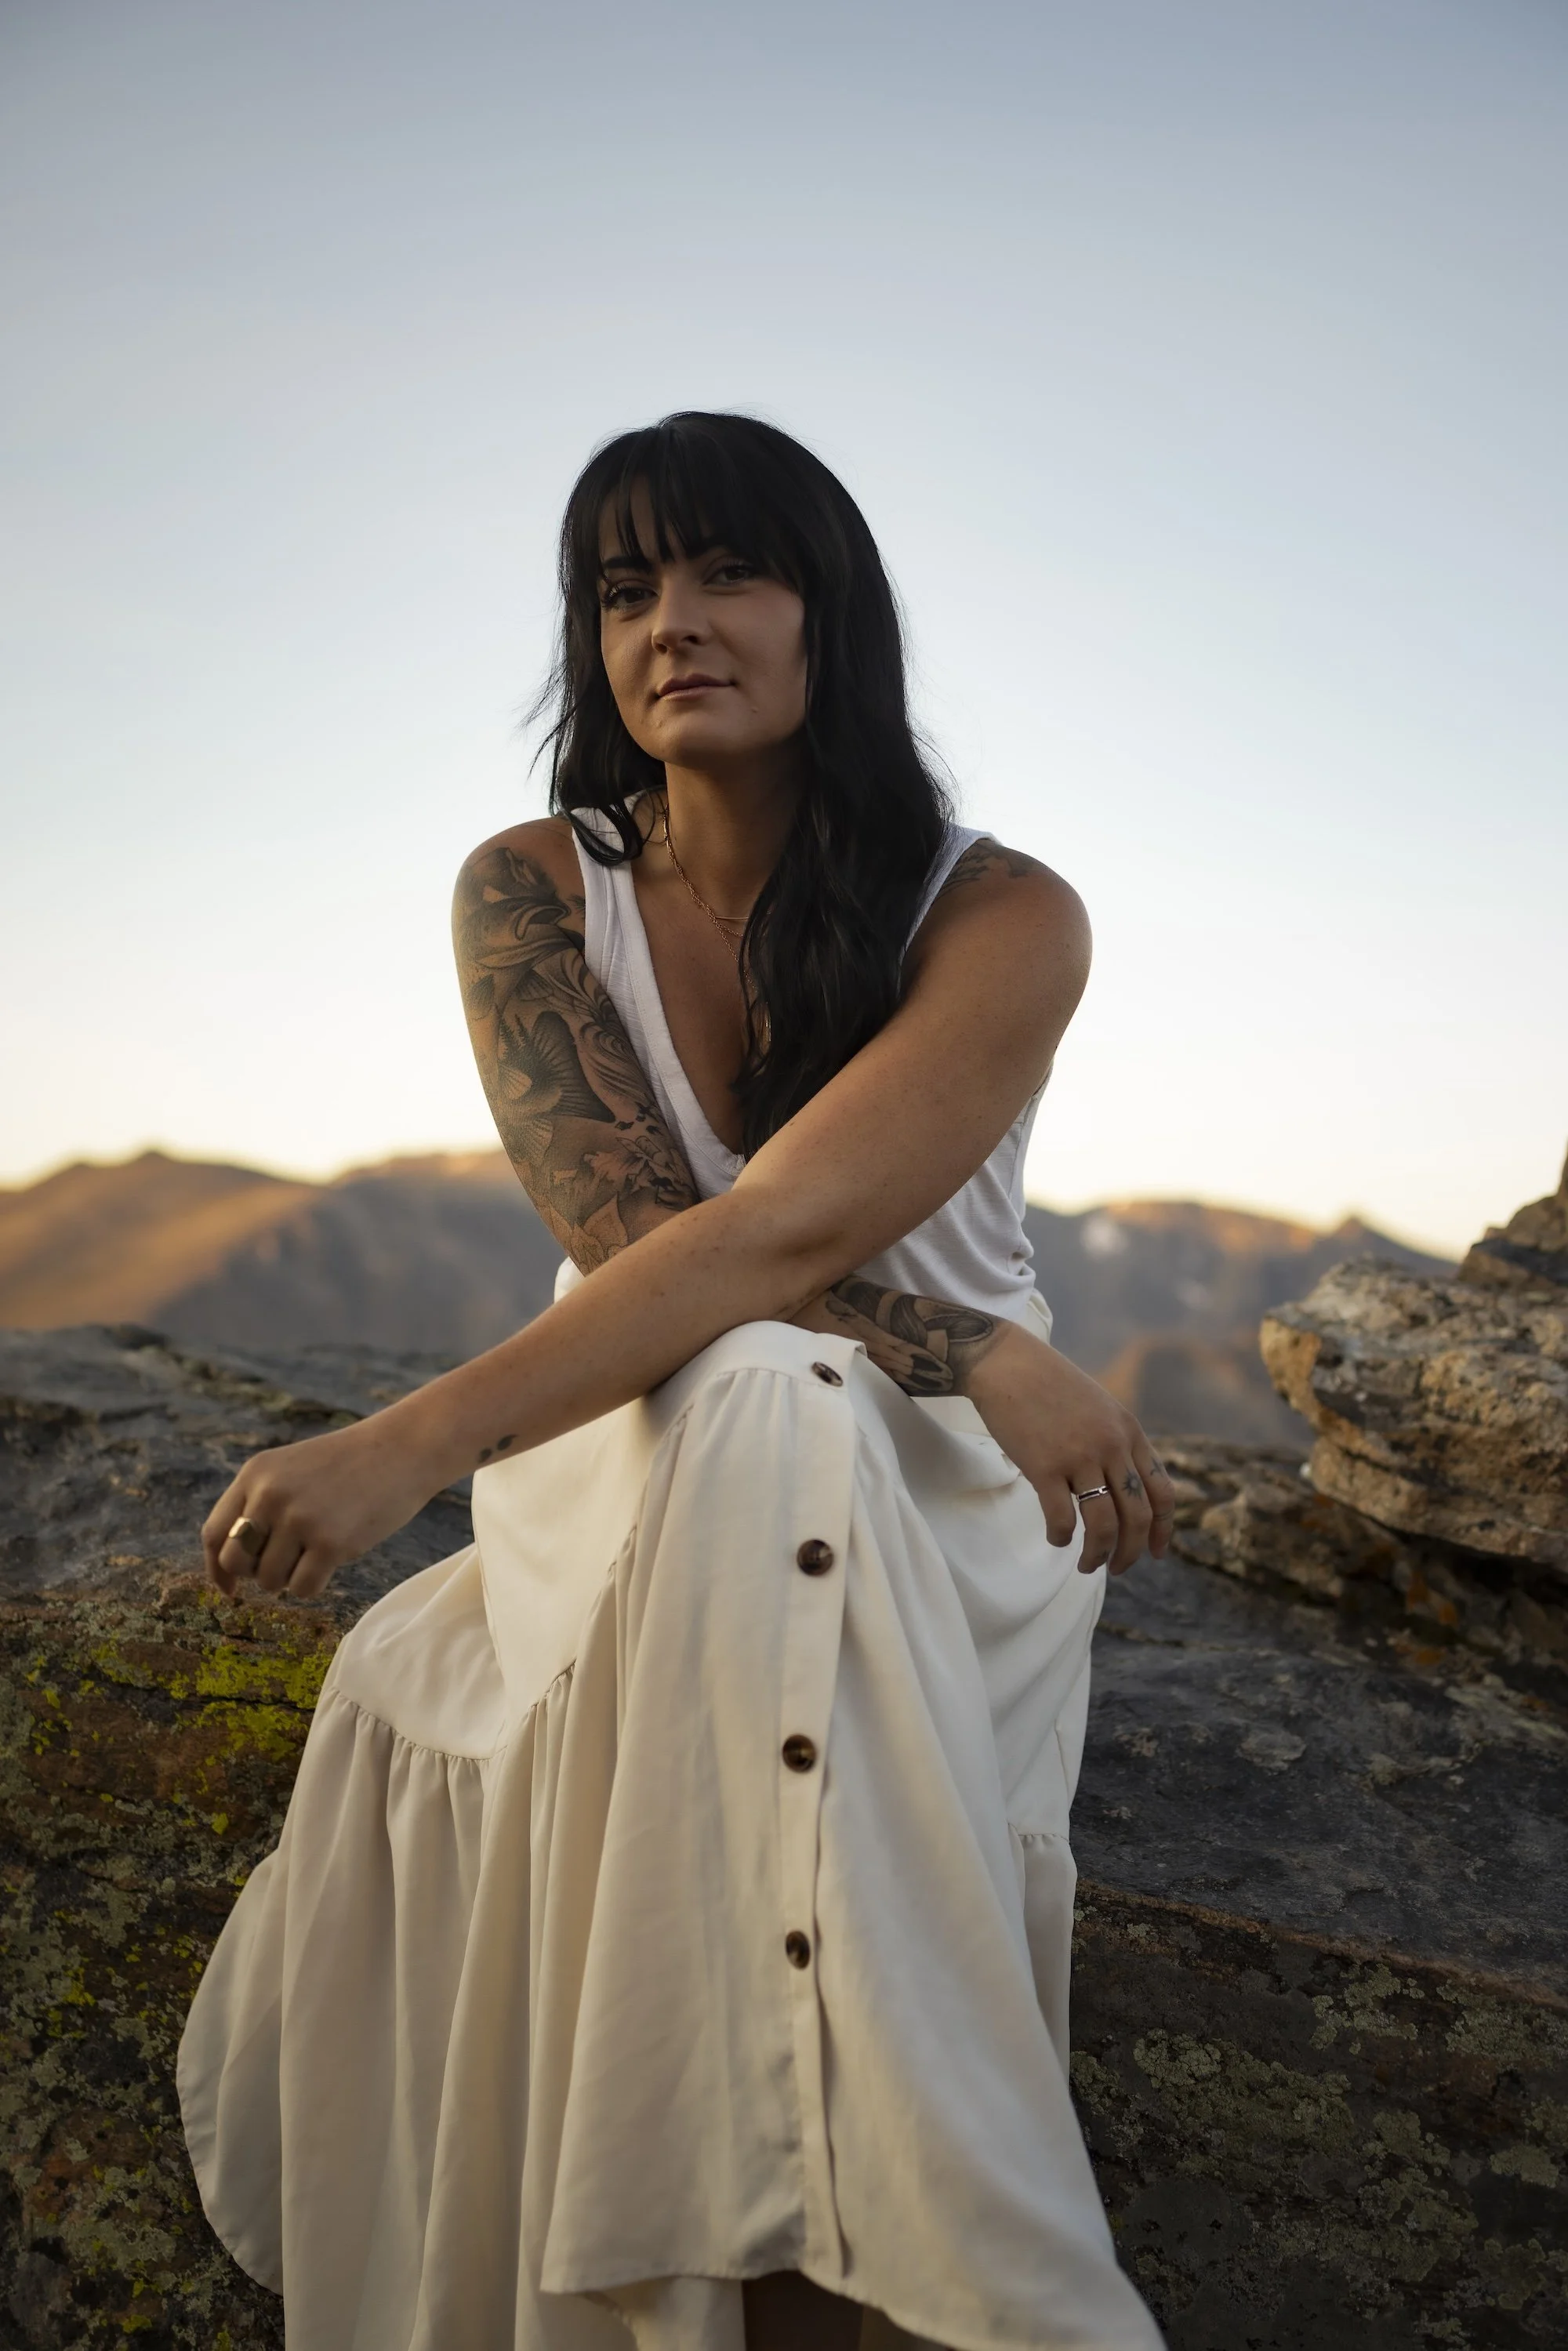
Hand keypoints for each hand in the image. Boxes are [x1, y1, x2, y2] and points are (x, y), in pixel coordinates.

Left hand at [202, 1411, 445, 1600]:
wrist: (404, 1448)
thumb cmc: (349, 1466)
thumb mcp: (291, 1470)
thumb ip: (259, 1506)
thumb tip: (231, 1570)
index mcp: (256, 1474)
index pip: (214, 1533)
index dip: (217, 1568)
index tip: (229, 1588)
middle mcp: (270, 1495)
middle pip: (236, 1562)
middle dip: (256, 1573)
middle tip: (286, 1564)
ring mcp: (300, 1519)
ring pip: (270, 1580)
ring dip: (290, 1578)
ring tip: (317, 1551)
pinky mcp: (331, 1542)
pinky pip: (302, 1589)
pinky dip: (314, 1584)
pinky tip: (334, 1560)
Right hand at [965, 1321, 1174, 1574]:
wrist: (1006, 1363)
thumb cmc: (1048, 1384)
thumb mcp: (1099, 1406)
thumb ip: (1116, 1441)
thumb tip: (1122, 1487)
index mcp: (1129, 1432)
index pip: (1162, 1492)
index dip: (1163, 1530)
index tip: (1155, 1553)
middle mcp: (1112, 1446)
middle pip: (1137, 1516)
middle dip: (1131, 1552)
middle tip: (1118, 1569)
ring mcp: (1080, 1457)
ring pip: (1104, 1525)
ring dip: (1098, 1555)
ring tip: (1087, 1566)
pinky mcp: (1045, 1467)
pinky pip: (1062, 1518)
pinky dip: (1062, 1537)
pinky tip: (1056, 1539)